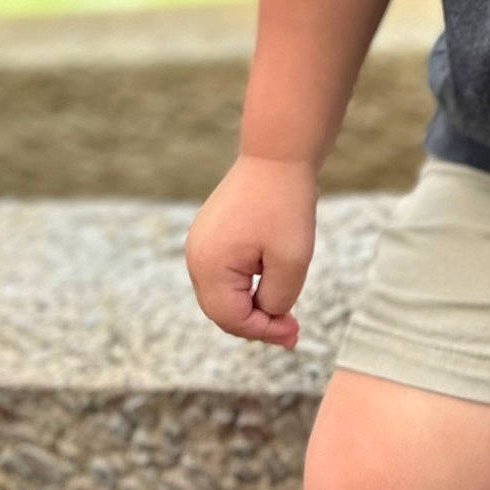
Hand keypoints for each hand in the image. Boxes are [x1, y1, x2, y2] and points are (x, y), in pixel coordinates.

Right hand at [185, 154, 318, 348]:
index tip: (294, 334)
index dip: (264, 332)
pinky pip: (225, 272)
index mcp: (208, 266)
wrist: (278, 155)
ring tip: (284, 312)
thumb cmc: (286, 205)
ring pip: (224, 293)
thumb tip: (267, 314)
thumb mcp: (291, 261)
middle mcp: (196, 257)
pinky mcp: (211, 233)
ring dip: (252, 305)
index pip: (232, 319)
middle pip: (222, 310)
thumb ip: (276, 299)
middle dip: (257, 323)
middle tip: (292, 330)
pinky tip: (271, 286)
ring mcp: (200, 243)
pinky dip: (247, 285)